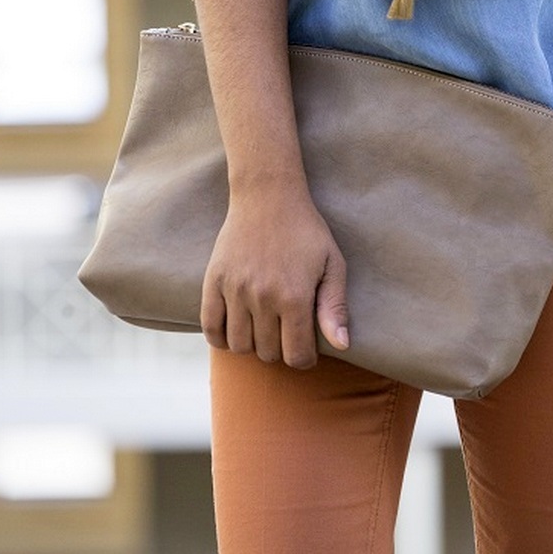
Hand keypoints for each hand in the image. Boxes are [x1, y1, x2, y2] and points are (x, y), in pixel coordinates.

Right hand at [201, 188, 348, 368]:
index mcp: (295, 297)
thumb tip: (342, 346)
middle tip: (285, 331)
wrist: (267, 195)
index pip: (296, 357)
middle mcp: (263, 297)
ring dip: (253, 344)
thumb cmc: (306, 229)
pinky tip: (236, 327)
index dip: (304, 358)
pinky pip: (211, 328)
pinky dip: (221, 337)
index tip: (305, 347)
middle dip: (280, 349)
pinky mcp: (214, 281)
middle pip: (267, 354)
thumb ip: (335, 306)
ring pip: (239, 346)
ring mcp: (235, 290)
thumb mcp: (333, 262)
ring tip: (263, 327)